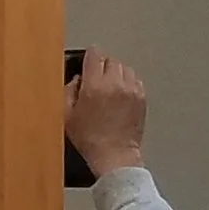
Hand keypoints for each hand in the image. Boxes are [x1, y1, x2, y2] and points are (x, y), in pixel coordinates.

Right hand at [66, 50, 146, 178]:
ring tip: (109, 87)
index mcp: (94, 85)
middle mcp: (115, 84)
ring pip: (125, 68)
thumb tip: (75, 80)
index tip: (87, 60)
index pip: (94, 55)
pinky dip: (128, 83)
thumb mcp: (67, 115)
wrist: (114, 155)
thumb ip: (68, 91)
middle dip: (102, 67)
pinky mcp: (141, 98)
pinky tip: (120, 94)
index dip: (89, 56)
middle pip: (110, 60)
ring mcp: (131, 90)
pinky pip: (135, 81)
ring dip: (116, 74)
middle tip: (96, 79)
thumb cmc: (91, 140)